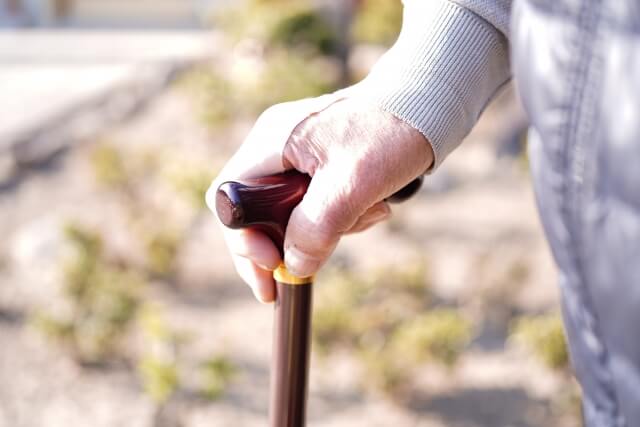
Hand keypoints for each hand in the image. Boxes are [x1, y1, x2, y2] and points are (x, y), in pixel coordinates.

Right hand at [206, 95, 433, 301]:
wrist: (429, 103)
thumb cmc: (391, 132)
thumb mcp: (353, 183)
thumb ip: (316, 226)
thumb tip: (294, 265)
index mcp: (272, 142)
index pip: (229, 199)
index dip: (242, 238)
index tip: (271, 264)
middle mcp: (277, 145)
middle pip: (257, 211)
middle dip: (283, 244)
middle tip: (301, 273)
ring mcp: (299, 153)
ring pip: (290, 212)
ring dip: (324, 230)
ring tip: (367, 217)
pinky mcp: (322, 162)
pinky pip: (316, 203)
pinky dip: (340, 217)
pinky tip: (373, 208)